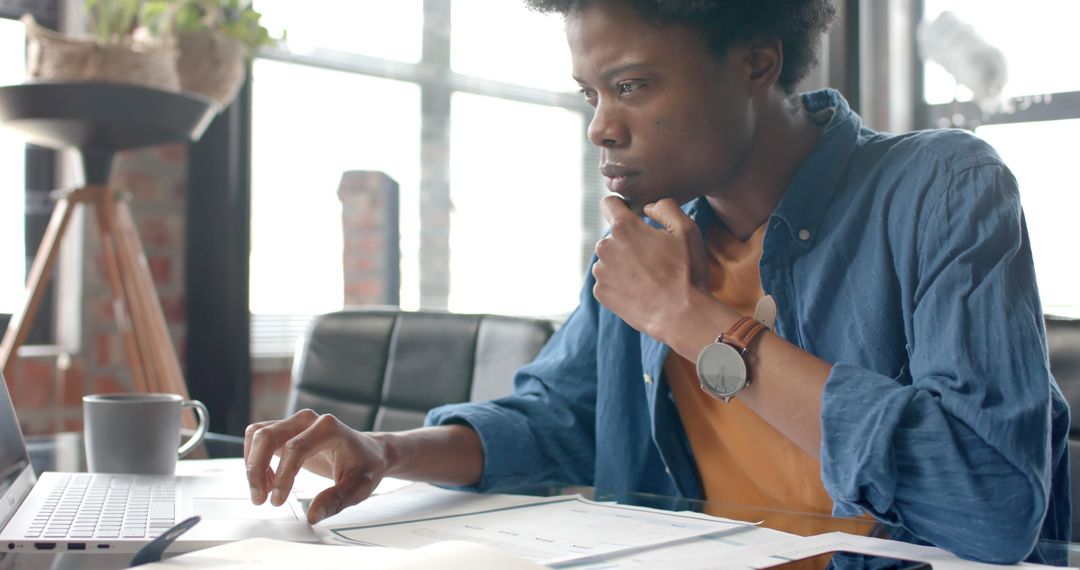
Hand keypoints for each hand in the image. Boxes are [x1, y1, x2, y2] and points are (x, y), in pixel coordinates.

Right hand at [245, 409, 390, 523]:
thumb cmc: (366, 466)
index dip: (283, 476)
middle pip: (267, 436)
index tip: (277, 501)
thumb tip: (313, 515)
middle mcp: (308, 419)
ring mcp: (296, 422)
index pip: (295, 448)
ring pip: (258, 435)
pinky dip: (255, 459)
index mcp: (329, 428)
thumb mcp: (360, 486)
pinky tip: (269, 482)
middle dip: (256, 469)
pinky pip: (259, 438)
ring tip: (263, 492)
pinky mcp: (286, 430)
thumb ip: (337, 500)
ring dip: (253, 464)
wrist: (369, 452)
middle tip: (259, 500)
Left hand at [592, 196, 709, 338]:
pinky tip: (640, 291)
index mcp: (624, 228)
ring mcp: (600, 272)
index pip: (609, 203)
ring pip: (610, 258)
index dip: (621, 206)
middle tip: (653, 258)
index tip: (632, 216)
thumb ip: (665, 207)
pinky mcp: (600, 292)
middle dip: (629, 241)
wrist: (680, 315)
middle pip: (613, 236)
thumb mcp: (686, 229)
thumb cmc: (685, 272)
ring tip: (648, 277)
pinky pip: (608, 280)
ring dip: (624, 263)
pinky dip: (620, 283)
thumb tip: (647, 206)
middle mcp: (605, 247)